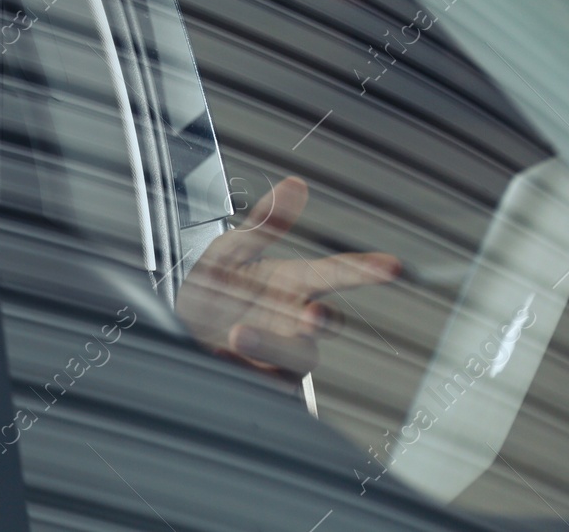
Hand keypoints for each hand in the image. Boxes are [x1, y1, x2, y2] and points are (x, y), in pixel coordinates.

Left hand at [174, 176, 399, 379]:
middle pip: (323, 324)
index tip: (390, 266)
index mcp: (292, 283)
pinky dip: (245, 372)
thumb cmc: (212, 291)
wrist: (178, 335)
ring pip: (298, 358)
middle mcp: (294, 320)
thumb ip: (264, 224)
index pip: (334, 273)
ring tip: (236, 335)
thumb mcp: (229, 251)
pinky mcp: (266, 385)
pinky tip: (220, 357)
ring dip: (270, 345)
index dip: (363, 270)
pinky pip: (269, 385)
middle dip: (320, 321)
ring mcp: (283, 356)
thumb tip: (295, 184)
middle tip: (308, 313)